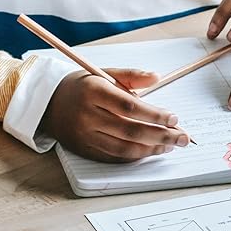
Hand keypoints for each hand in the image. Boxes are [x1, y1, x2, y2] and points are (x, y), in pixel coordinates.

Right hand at [40, 68, 190, 161]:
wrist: (48, 102)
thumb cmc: (82, 86)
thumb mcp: (104, 73)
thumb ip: (131, 76)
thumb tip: (156, 78)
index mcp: (94, 91)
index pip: (130, 107)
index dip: (155, 115)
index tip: (174, 118)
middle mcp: (88, 115)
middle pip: (131, 131)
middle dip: (162, 136)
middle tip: (183, 138)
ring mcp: (85, 135)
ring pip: (124, 148)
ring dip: (152, 149)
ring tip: (170, 146)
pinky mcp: (84, 149)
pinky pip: (114, 157)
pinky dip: (135, 156)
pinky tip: (151, 151)